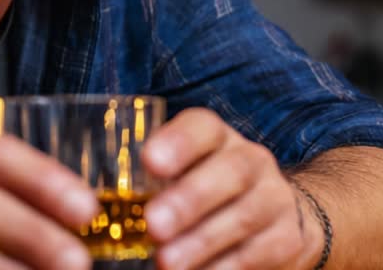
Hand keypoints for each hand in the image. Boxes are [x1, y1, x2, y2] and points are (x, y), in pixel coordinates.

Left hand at [141, 108, 323, 269]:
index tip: (149, 161)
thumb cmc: (205, 191)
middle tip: (154, 225)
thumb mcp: (181, 174)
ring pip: (244, 216)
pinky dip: (224, 268)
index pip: (203, 127)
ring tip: (167, 263)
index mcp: (217, 139)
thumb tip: (94, 207)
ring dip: (202, 242)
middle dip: (190, 199)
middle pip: (230, 171)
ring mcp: (274, 199)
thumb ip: (147, 184)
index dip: (179, 142)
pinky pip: (258, 254)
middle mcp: (251, 161)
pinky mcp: (288, 239)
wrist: (275, 215)